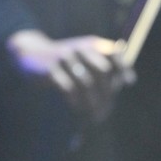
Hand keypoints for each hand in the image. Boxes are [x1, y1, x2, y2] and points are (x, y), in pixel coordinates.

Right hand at [5, 29, 135, 122]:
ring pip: (86, 83)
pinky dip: (76, 101)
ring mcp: (65, 58)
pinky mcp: (51, 70)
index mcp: (92, 44)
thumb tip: (128, 82)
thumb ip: (103, 66)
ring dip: (93, 102)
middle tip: (107, 110)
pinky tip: (78, 109)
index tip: (129, 83)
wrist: (31, 53)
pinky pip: (69, 88)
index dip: (123, 68)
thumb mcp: (83, 56)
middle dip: (107, 92)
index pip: (113, 54)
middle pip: (102, 71)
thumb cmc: (64, 60)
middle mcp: (80, 48)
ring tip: (95, 115)